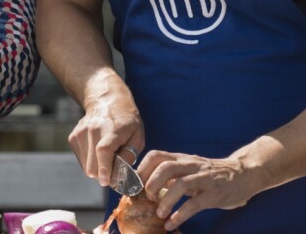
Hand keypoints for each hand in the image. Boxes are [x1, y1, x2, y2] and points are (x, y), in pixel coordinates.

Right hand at [68, 91, 144, 186]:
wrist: (106, 100)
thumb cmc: (126, 120)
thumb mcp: (137, 135)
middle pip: (92, 164)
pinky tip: (97, 151)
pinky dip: (90, 161)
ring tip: (107, 157)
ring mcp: (80, 133)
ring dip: (97, 168)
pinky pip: (81, 160)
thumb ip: (130, 154)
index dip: (104, 168)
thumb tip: (122, 173)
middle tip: (114, 171)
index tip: (106, 181)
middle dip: (103, 174)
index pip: (103, 150)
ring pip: (86, 166)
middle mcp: (93, 130)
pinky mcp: (73, 137)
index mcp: (112, 129)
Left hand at [138, 150, 252, 230]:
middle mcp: (191, 165)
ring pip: (180, 184)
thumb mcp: (190, 169)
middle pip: (165, 166)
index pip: (156, 155)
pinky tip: (171, 223)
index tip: (135, 184)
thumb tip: (148, 185)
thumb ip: (172, 175)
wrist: (243, 173)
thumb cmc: (211, 174)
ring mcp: (203, 178)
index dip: (142, 168)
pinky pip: (195, 203)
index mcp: (182, 159)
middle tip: (146, 197)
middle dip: (151, 182)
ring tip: (159, 213)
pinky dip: (181, 214)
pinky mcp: (215, 194)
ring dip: (165, 199)